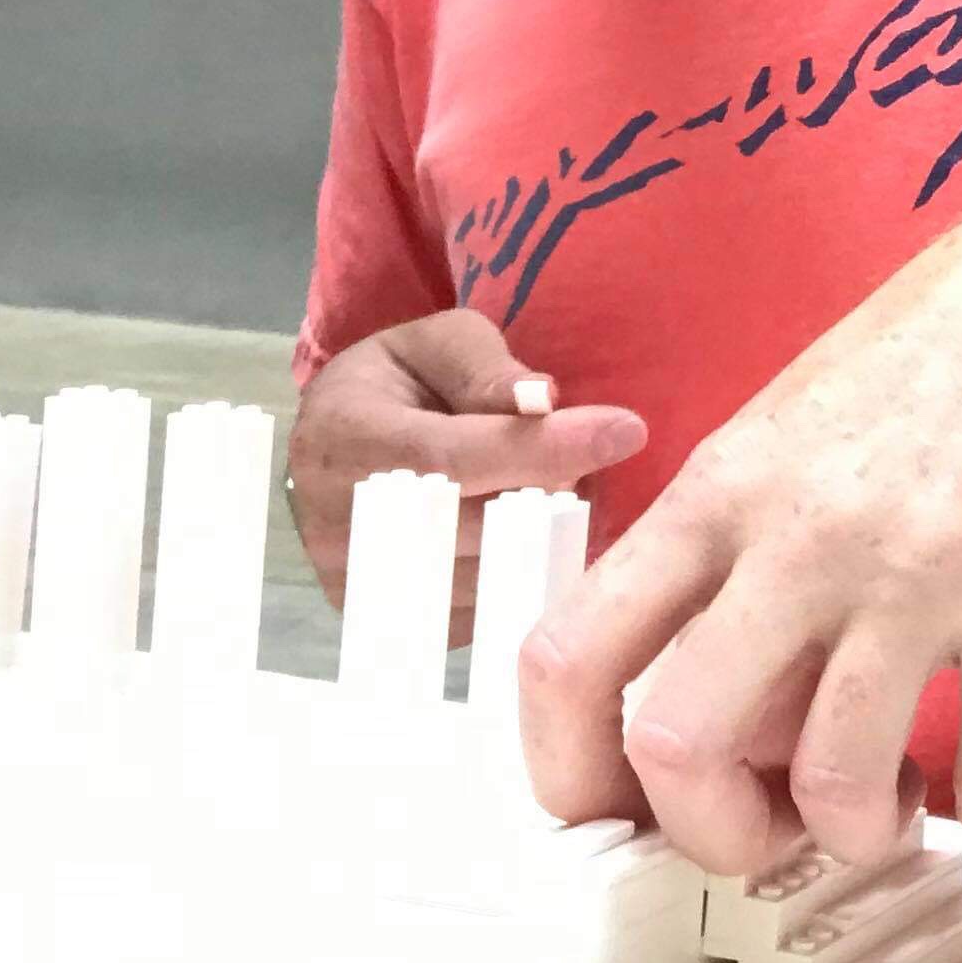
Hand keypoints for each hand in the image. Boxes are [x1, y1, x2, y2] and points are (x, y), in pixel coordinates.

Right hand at [287, 310, 647, 628]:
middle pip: (472, 526)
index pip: (453, 455)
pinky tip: (524, 540)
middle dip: (548, 494)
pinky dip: (516, 578)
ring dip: (538, 541)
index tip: (625, 432)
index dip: (542, 449)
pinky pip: (474, 613)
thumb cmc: (400, 381)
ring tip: (547, 497)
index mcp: (347, 435)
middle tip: (585, 468)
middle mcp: (336, 520)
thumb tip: (543, 399)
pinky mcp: (380, 618)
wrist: (336, 439)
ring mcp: (354, 579)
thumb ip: (487, 369)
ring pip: (480, 579)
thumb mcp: (439, 344)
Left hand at [517, 163, 961, 875]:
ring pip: (837, 783)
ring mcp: (922, 574)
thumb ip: (735, 569)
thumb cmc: (936, 358)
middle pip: (678, 746)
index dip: (566, 774)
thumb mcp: (788, 435)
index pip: (567, 658)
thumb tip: (729, 732)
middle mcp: (802, 537)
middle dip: (717, 833)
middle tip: (773, 829)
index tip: (619, 815)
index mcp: (719, 493)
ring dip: (860, 830)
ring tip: (893, 796)